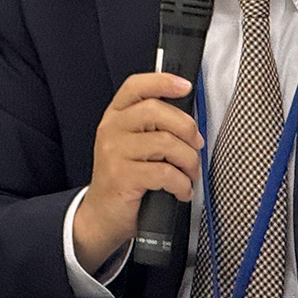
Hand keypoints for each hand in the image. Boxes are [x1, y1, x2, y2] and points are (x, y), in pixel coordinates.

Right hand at [72, 73, 203, 274]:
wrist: (101, 215)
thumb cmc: (125, 177)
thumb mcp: (133, 144)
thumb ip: (153, 126)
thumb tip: (191, 120)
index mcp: (115, 116)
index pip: (136, 86)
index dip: (162, 81)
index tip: (186, 87)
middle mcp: (111, 129)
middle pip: (156, 111)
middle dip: (187, 129)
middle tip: (196, 147)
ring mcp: (114, 152)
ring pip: (166, 142)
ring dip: (188, 161)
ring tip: (189, 174)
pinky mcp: (122, 177)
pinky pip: (165, 172)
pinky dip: (181, 184)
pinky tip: (181, 191)